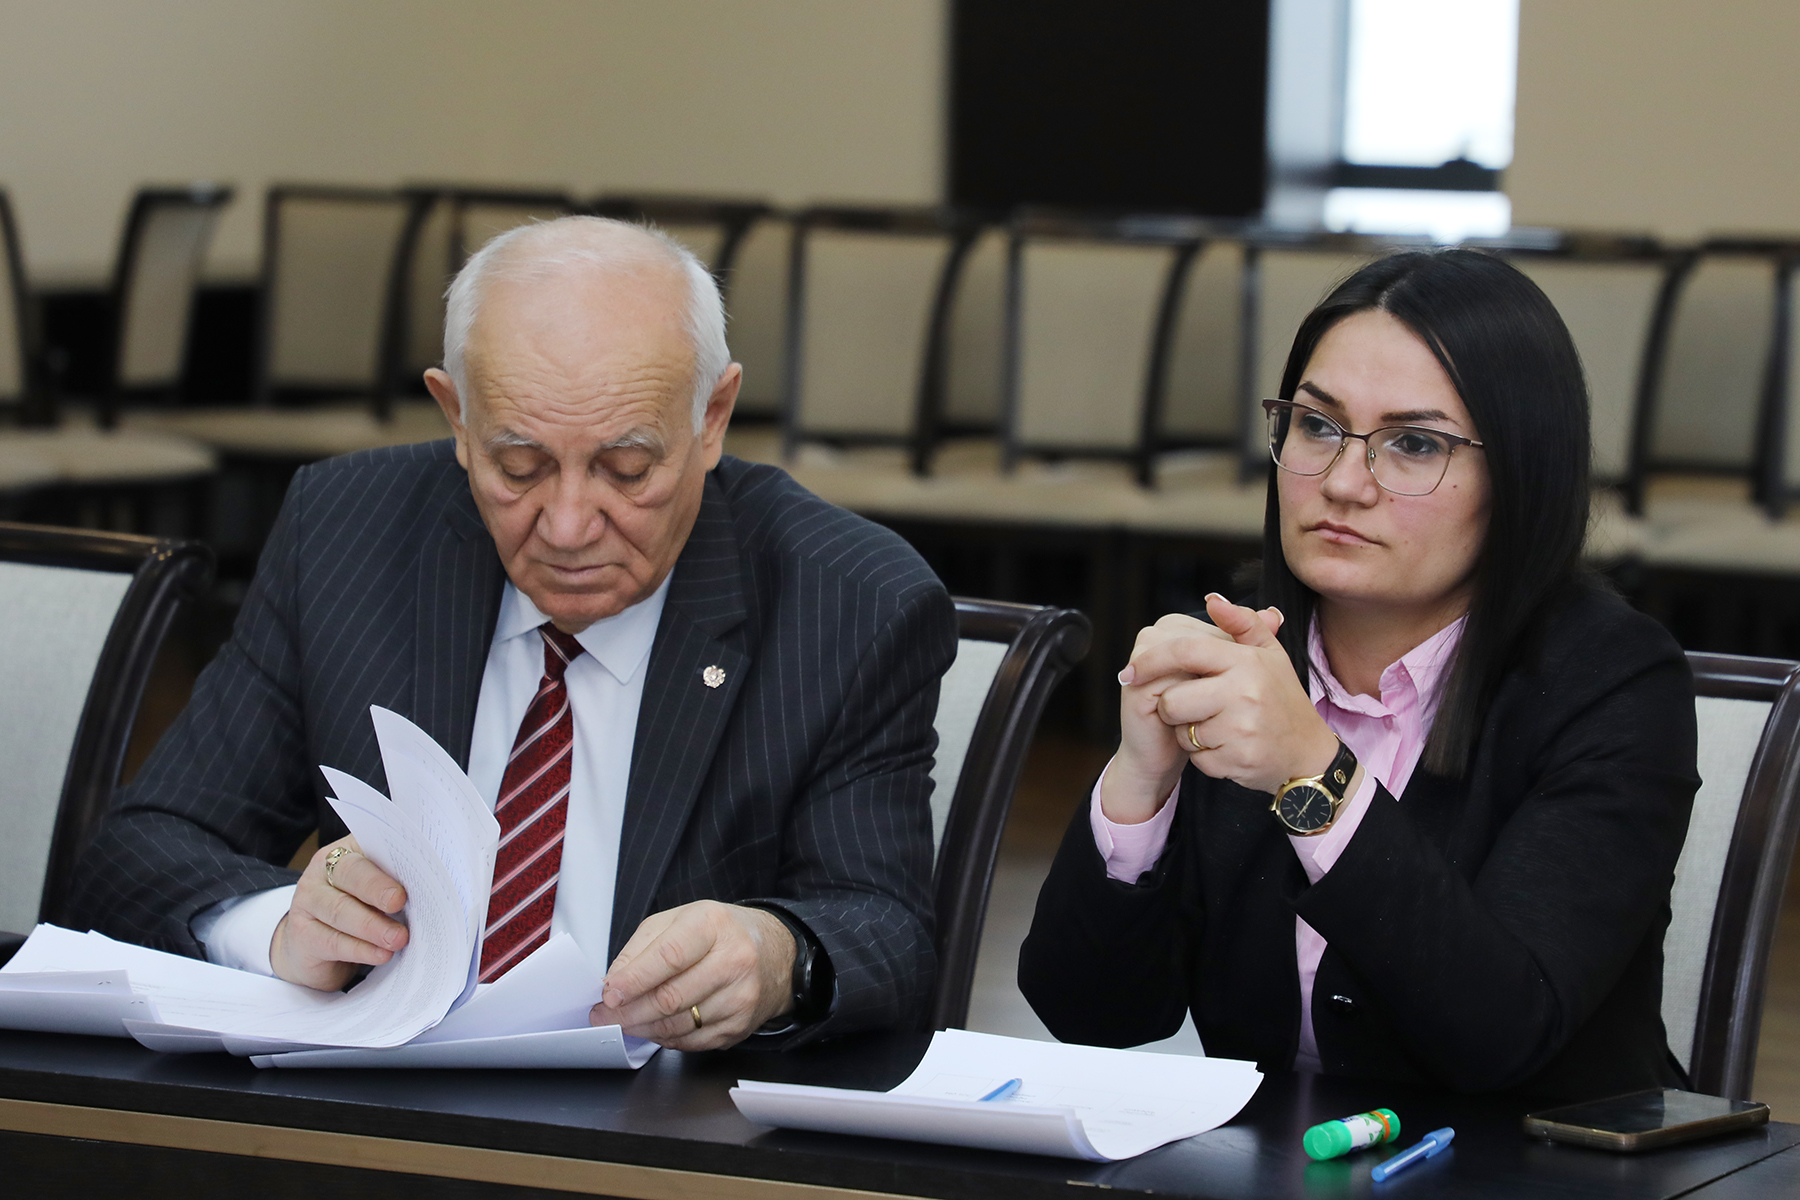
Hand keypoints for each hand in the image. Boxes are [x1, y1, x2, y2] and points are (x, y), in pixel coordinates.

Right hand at [269, 835, 408, 990]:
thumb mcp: (375, 893)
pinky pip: (333, 941)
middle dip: (378, 889)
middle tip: (400, 902)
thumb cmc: (357, 909)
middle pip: (351, 874)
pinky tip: (381, 954)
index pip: (368, 848)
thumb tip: (433, 893)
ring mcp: (308, 902)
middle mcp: (322, 872)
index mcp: (347, 852)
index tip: (409, 878)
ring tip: (399, 938)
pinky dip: (361, 949)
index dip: (389, 862)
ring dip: (373, 926)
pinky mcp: (301, 934)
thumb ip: (396, 885)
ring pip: (341, 911)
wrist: (311, 946)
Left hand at [590, 901, 795, 1049]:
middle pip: (670, 997)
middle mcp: (733, 960)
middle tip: (605, 1015)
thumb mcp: (679, 920)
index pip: (669, 956)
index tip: (609, 994)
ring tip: (625, 1021)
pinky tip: (656, 1027)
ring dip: (642, 1028)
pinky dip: (666, 1038)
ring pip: (677, 1024)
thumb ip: (641, 947)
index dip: (634, 979)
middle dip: (629, 1011)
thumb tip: (613, 982)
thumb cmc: (720, 935)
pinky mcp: (740, 1026)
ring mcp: (740, 996)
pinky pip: (691, 1042)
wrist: (774, 954)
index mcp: (713, 925)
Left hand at [1120, 594, 1338, 795]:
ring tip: (1217, 727)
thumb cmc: (1281, 699)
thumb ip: (1242, 623)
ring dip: (1189, 733)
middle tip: (1192, 708)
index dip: (1151, 660)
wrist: (1308, 753)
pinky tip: (1227, 748)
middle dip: (1172, 707)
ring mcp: (1242, 729)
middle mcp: (1244, 693)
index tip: (1131, 671)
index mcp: (1247, 661)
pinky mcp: (1237, 761)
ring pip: (1182, 732)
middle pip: (1173, 700)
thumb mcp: (1270, 655)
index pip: (1185, 651)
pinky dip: (1204, 756)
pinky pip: (1197, 758)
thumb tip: (1211, 599)